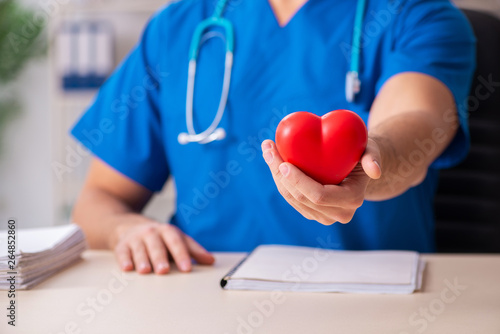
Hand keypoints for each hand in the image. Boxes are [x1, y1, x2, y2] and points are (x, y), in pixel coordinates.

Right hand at [110, 215, 214, 273]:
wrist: (129, 225)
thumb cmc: (159, 237)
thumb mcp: (177, 239)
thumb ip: (193, 250)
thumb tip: (211, 260)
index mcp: (168, 231)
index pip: (176, 242)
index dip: (182, 255)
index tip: (187, 268)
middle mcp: (151, 233)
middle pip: (157, 246)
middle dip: (160, 258)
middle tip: (164, 270)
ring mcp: (136, 238)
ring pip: (140, 249)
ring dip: (142, 260)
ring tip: (146, 271)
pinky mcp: (122, 245)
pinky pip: (122, 252)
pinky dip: (124, 260)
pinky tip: (127, 268)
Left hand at [261, 139, 381, 224]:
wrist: (359, 166)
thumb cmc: (363, 152)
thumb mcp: (372, 149)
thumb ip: (373, 157)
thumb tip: (374, 170)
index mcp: (352, 200)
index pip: (319, 196)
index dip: (299, 182)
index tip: (285, 163)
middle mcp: (338, 213)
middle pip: (300, 198)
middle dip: (280, 174)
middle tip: (269, 148)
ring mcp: (323, 215)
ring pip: (291, 198)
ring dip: (275, 174)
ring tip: (267, 149)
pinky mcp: (310, 211)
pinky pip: (290, 197)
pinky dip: (279, 178)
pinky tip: (272, 159)